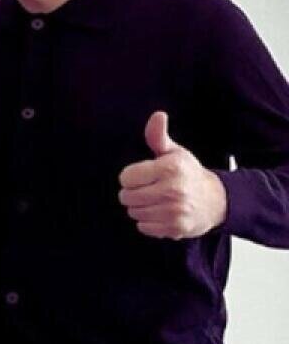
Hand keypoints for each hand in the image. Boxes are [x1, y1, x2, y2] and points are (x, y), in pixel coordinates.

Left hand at [119, 111, 227, 238]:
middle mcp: (173, 190)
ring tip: (156, 201)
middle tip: (149, 189)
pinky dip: (148, 223)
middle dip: (133, 193)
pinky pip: (144, 227)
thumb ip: (158, 136)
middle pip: (127, 196)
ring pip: (134, 212)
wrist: (217, 200)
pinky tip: (161, 214)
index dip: (131, 176)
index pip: (126, 177)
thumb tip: (157, 115)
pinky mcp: (176, 228)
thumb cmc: (189, 173)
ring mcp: (175, 211)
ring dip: (140, 208)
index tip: (143, 176)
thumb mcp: (174, 152)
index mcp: (170, 168)